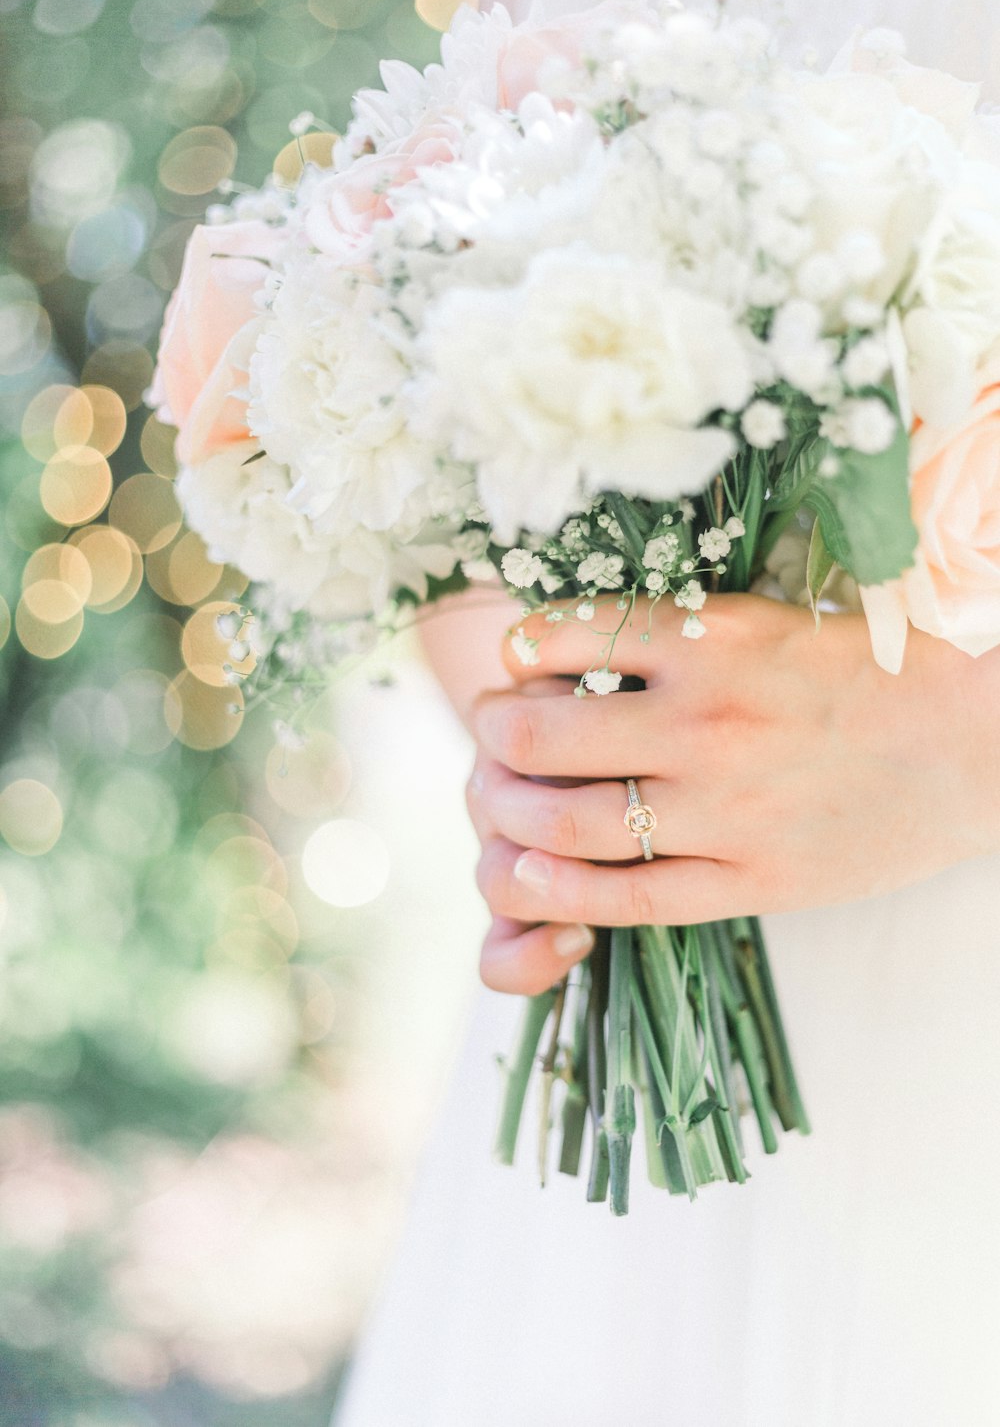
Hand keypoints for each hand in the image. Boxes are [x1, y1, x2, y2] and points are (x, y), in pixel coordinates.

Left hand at [466, 595, 999, 994]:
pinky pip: (626, 897)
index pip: (562, 637)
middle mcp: (708, 722)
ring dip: (507, 812)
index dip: (515, 653)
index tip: (514, 663)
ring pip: (565, 824)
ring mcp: (726, 811)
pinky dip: (558, 889)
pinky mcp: (750, 883)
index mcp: (713, 640)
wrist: (975, 743)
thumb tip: (565, 642)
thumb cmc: (868, 670)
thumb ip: (675, 631)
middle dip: (492, 734)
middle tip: (492, 733)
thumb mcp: (770, 619)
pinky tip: (528, 873)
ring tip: (499, 800)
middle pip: (537, 735)